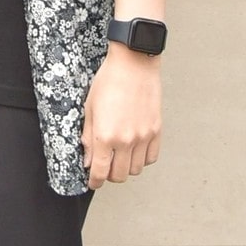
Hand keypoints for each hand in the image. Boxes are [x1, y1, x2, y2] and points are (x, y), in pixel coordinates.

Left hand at [81, 43, 162, 188]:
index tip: (93, 181)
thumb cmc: (109, 81)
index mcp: (106, 136)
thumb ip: (88, 139)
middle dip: (109, 175)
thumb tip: (88, 161)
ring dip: (126, 167)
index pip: (100, 172)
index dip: (95, 181)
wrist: (134, 64)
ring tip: (119, 156)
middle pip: (119, 175)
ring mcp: (144, 136)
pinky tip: (134, 149)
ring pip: (136, 170)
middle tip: (104, 166)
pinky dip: (142, 159)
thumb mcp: (89, 110)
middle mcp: (127, 140)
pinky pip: (151, 157)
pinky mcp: (156, 130)